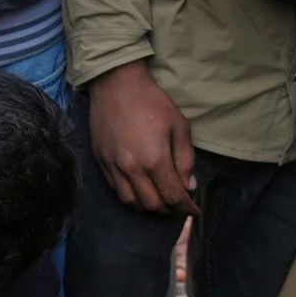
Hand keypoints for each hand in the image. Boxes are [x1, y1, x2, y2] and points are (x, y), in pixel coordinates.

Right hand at [87, 60, 197, 214]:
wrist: (116, 86)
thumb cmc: (153, 102)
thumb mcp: (180, 126)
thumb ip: (185, 159)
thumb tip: (189, 186)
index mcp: (155, 159)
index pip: (173, 196)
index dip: (186, 207)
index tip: (194, 211)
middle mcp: (132, 169)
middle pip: (152, 204)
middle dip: (169, 210)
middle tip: (178, 206)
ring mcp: (113, 166)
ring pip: (131, 201)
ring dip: (147, 207)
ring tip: (158, 201)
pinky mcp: (101, 162)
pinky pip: (115, 189)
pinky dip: (130, 196)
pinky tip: (139, 190)